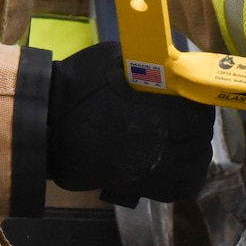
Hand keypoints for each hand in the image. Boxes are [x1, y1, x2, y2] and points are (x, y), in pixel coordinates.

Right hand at [46, 40, 212, 205]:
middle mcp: (162, 145)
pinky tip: (179, 162)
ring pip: (195, 164)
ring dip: (194, 149)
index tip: (191, 94)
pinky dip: (187, 176)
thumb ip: (147, 59)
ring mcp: (152, 171)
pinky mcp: (140, 187)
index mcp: (160, 113)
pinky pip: (180, 188)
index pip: (201, 113)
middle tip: (184, 113)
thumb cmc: (77, 86)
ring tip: (183, 137)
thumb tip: (172, 57)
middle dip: (196, 125)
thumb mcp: (113, 57)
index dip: (199, 103)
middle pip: (200, 139)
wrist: (44, 125)